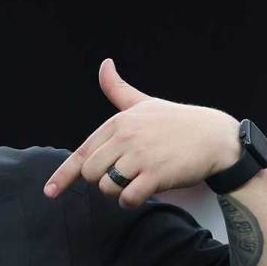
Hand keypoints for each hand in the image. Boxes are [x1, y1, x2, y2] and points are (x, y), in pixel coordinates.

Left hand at [44, 59, 240, 207]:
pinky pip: (127, 198)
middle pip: (91, 174)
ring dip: (119, 192)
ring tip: (138, 180)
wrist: (216, 138)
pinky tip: (143, 192)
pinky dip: (131, 201)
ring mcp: (140, 156)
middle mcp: (125, 137)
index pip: (81, 153)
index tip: (50, 192)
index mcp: (118, 122)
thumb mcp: (144, 103)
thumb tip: (104, 64)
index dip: (63, 176)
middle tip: (125, 174)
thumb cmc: (178, 122)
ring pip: (107, 187)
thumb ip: (117, 89)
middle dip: (103, 180)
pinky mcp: (156, 174)